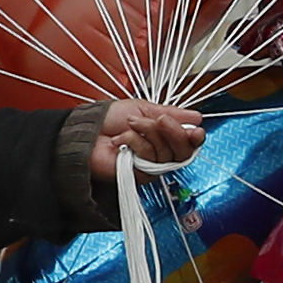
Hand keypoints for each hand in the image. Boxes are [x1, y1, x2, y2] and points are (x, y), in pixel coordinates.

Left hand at [89, 100, 208, 179]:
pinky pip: (150, 159)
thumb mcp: (144, 108)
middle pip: (184, 151)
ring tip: (132, 124)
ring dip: (149, 133)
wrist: (85, 132)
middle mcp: (160, 152)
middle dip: (174, 132)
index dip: (195, 137)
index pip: (189, 142)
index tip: (196, 130)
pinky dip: (135, 143)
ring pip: (167, 153)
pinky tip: (122, 140)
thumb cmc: (108, 119)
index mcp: (163, 135)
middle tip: (160, 120)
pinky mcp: (139, 174)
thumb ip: (172, 114)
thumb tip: (196, 117)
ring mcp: (150, 164)